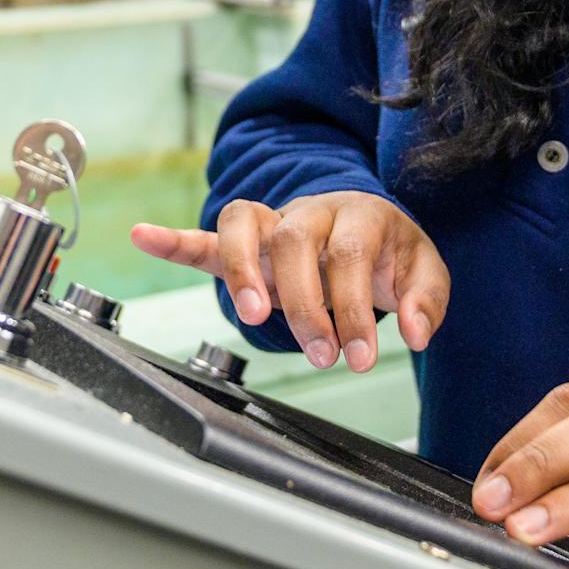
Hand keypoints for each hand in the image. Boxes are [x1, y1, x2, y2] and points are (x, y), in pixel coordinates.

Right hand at [129, 192, 448, 371]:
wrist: (366, 224)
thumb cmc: (387, 251)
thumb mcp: (422, 270)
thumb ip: (425, 300)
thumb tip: (415, 332)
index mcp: (357, 214)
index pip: (348, 256)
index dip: (353, 307)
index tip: (360, 357)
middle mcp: (309, 211)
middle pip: (294, 243)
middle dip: (305, 304)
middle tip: (323, 355)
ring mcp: (273, 222)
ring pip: (244, 225)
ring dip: (243, 271)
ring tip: (253, 316)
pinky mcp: (245, 241)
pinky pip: (205, 235)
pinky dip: (172, 240)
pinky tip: (143, 237)